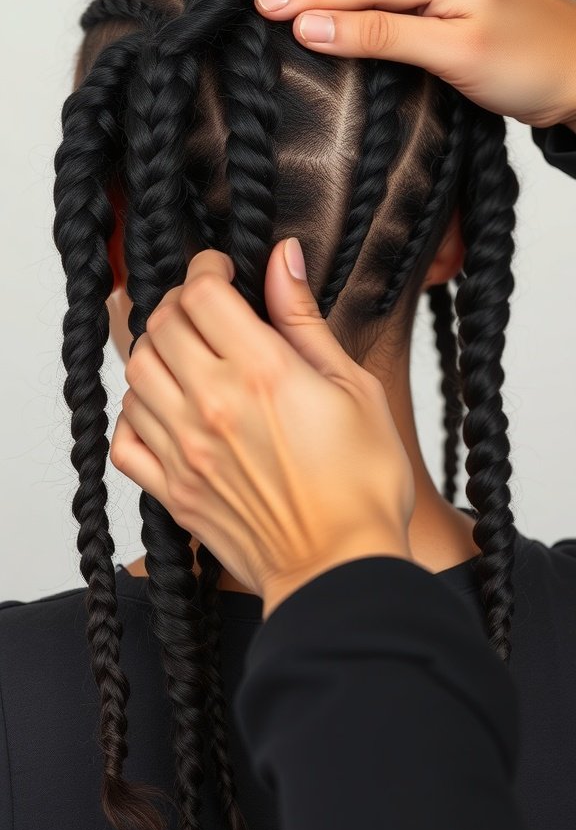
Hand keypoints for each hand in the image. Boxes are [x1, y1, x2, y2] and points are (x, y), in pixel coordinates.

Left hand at [109, 239, 414, 620]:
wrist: (340, 569)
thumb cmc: (362, 484)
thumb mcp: (354, 387)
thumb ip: (304, 320)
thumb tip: (281, 260)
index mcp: (262, 373)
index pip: (201, 294)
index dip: (207, 269)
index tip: (222, 271)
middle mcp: (213, 406)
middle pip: (161, 326)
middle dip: (180, 303)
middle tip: (206, 308)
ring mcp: (186, 450)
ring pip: (136, 375)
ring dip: (157, 352)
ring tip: (189, 356)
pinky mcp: (174, 490)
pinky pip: (125, 438)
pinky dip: (136, 413)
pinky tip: (167, 410)